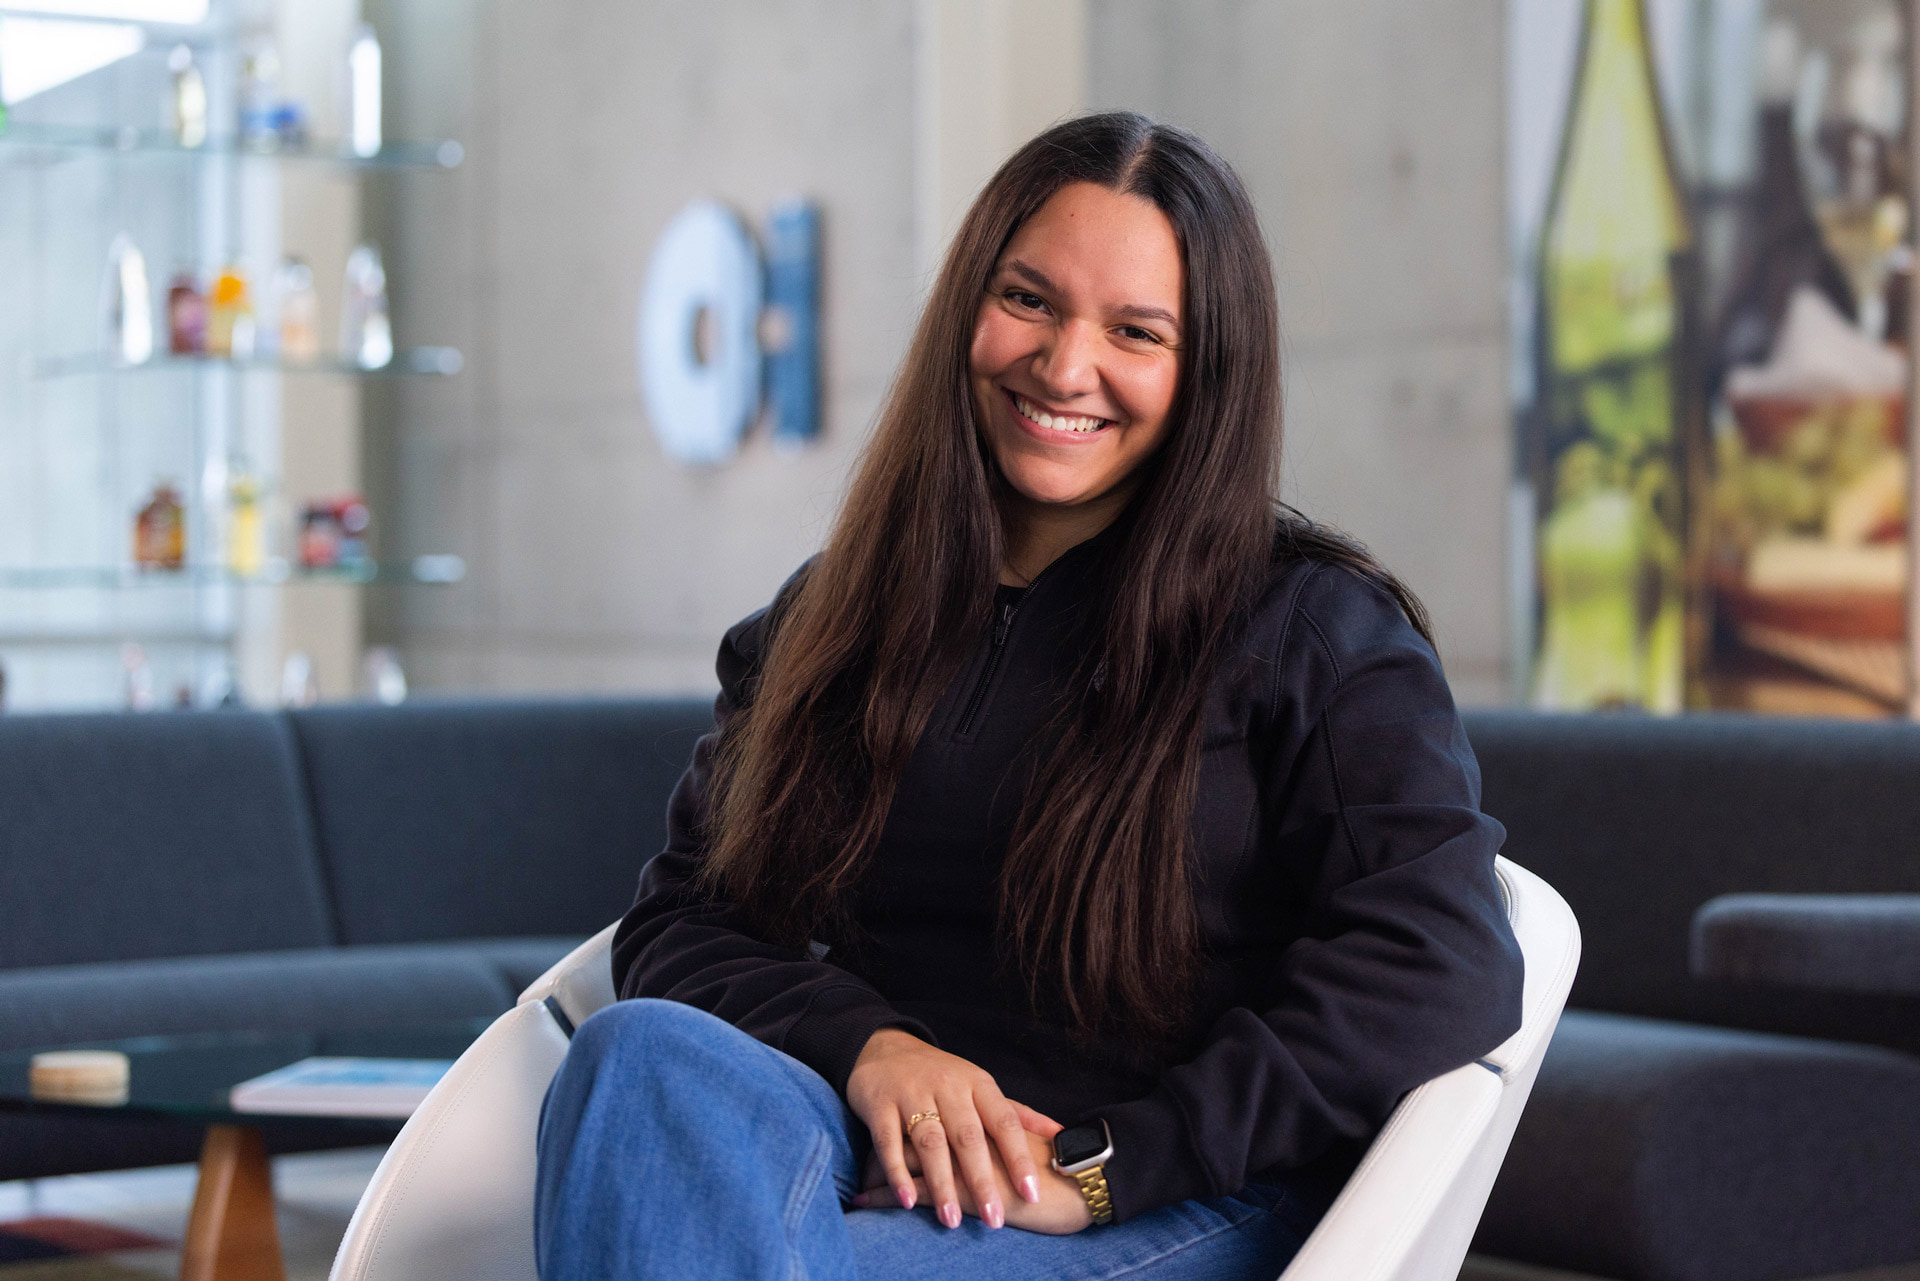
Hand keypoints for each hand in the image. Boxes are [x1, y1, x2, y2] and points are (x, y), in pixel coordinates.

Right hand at [845, 1028, 1060, 1229]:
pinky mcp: (879, 1104)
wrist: (884, 1048)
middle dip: (982, 1180)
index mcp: (978, 1085)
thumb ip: (1018, 1114)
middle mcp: (947, 1087)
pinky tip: (907, 1201)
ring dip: (942, 1184)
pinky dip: (897, 1172)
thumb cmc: (942, 1077)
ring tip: (953, 1221)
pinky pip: (889, 1141)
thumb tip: (1062, 1135)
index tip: (1032, 1193)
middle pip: (968, 1137)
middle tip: (996, 1220)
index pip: (1005, 1122)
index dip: (1019, 1158)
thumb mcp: (980, 1087)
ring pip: (930, 1142)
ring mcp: (911, 1094)